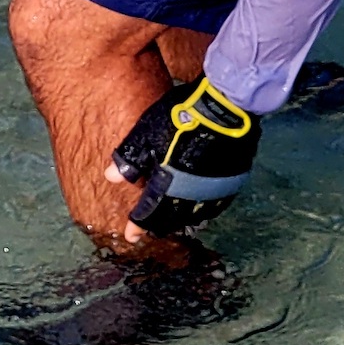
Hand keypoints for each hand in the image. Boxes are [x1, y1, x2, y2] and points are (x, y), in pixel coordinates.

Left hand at [105, 79, 258, 238]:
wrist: (225, 108)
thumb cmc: (180, 118)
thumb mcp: (145, 135)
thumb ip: (129, 159)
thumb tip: (110, 177)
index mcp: (168, 186)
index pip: (148, 213)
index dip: (137, 225)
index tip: (130, 236)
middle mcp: (193, 196)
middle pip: (173, 219)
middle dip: (160, 223)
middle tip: (150, 224)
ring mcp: (216, 190)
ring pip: (196, 215)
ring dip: (182, 218)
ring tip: (173, 216)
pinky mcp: (233, 180)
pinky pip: (215, 204)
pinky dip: (202, 208)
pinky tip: (199, 201)